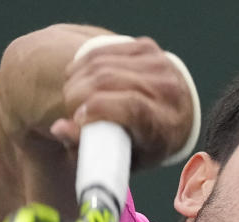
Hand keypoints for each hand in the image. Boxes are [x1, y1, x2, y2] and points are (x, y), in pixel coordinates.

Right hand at [48, 37, 193, 168]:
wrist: (180, 115)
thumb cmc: (145, 145)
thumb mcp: (124, 157)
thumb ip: (90, 149)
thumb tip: (58, 128)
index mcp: (165, 124)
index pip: (132, 107)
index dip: (99, 108)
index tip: (78, 118)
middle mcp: (167, 90)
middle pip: (110, 80)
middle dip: (78, 94)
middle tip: (70, 111)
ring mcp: (158, 64)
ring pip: (102, 64)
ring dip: (76, 80)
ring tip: (72, 98)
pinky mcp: (147, 47)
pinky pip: (103, 51)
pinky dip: (83, 64)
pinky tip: (77, 77)